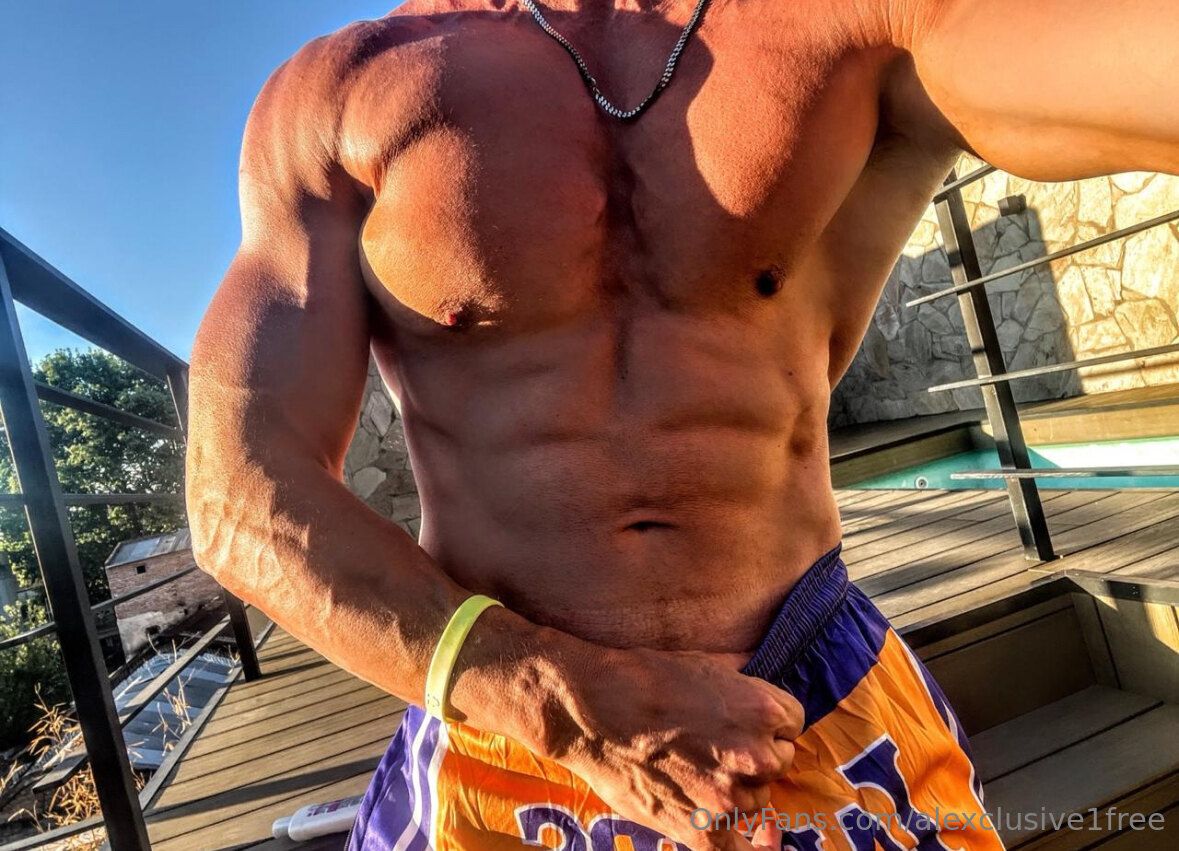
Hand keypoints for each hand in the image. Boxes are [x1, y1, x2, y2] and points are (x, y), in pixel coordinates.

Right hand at [540, 646, 802, 850]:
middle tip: (718, 746)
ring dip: (738, 791)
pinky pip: (736, 846)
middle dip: (755, 756)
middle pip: (777, 763)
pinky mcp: (701, 829)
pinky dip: (732, 837)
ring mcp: (729, 798)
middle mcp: (756, 757)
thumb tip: (757, 684)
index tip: (748, 722)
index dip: (769, 723)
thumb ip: (743, 683)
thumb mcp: (706, 664)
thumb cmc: (643, 679)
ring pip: (758, 802)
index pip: (793, 724)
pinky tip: (723, 826)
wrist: (591, 712)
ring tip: (700, 773)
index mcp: (764, 710)